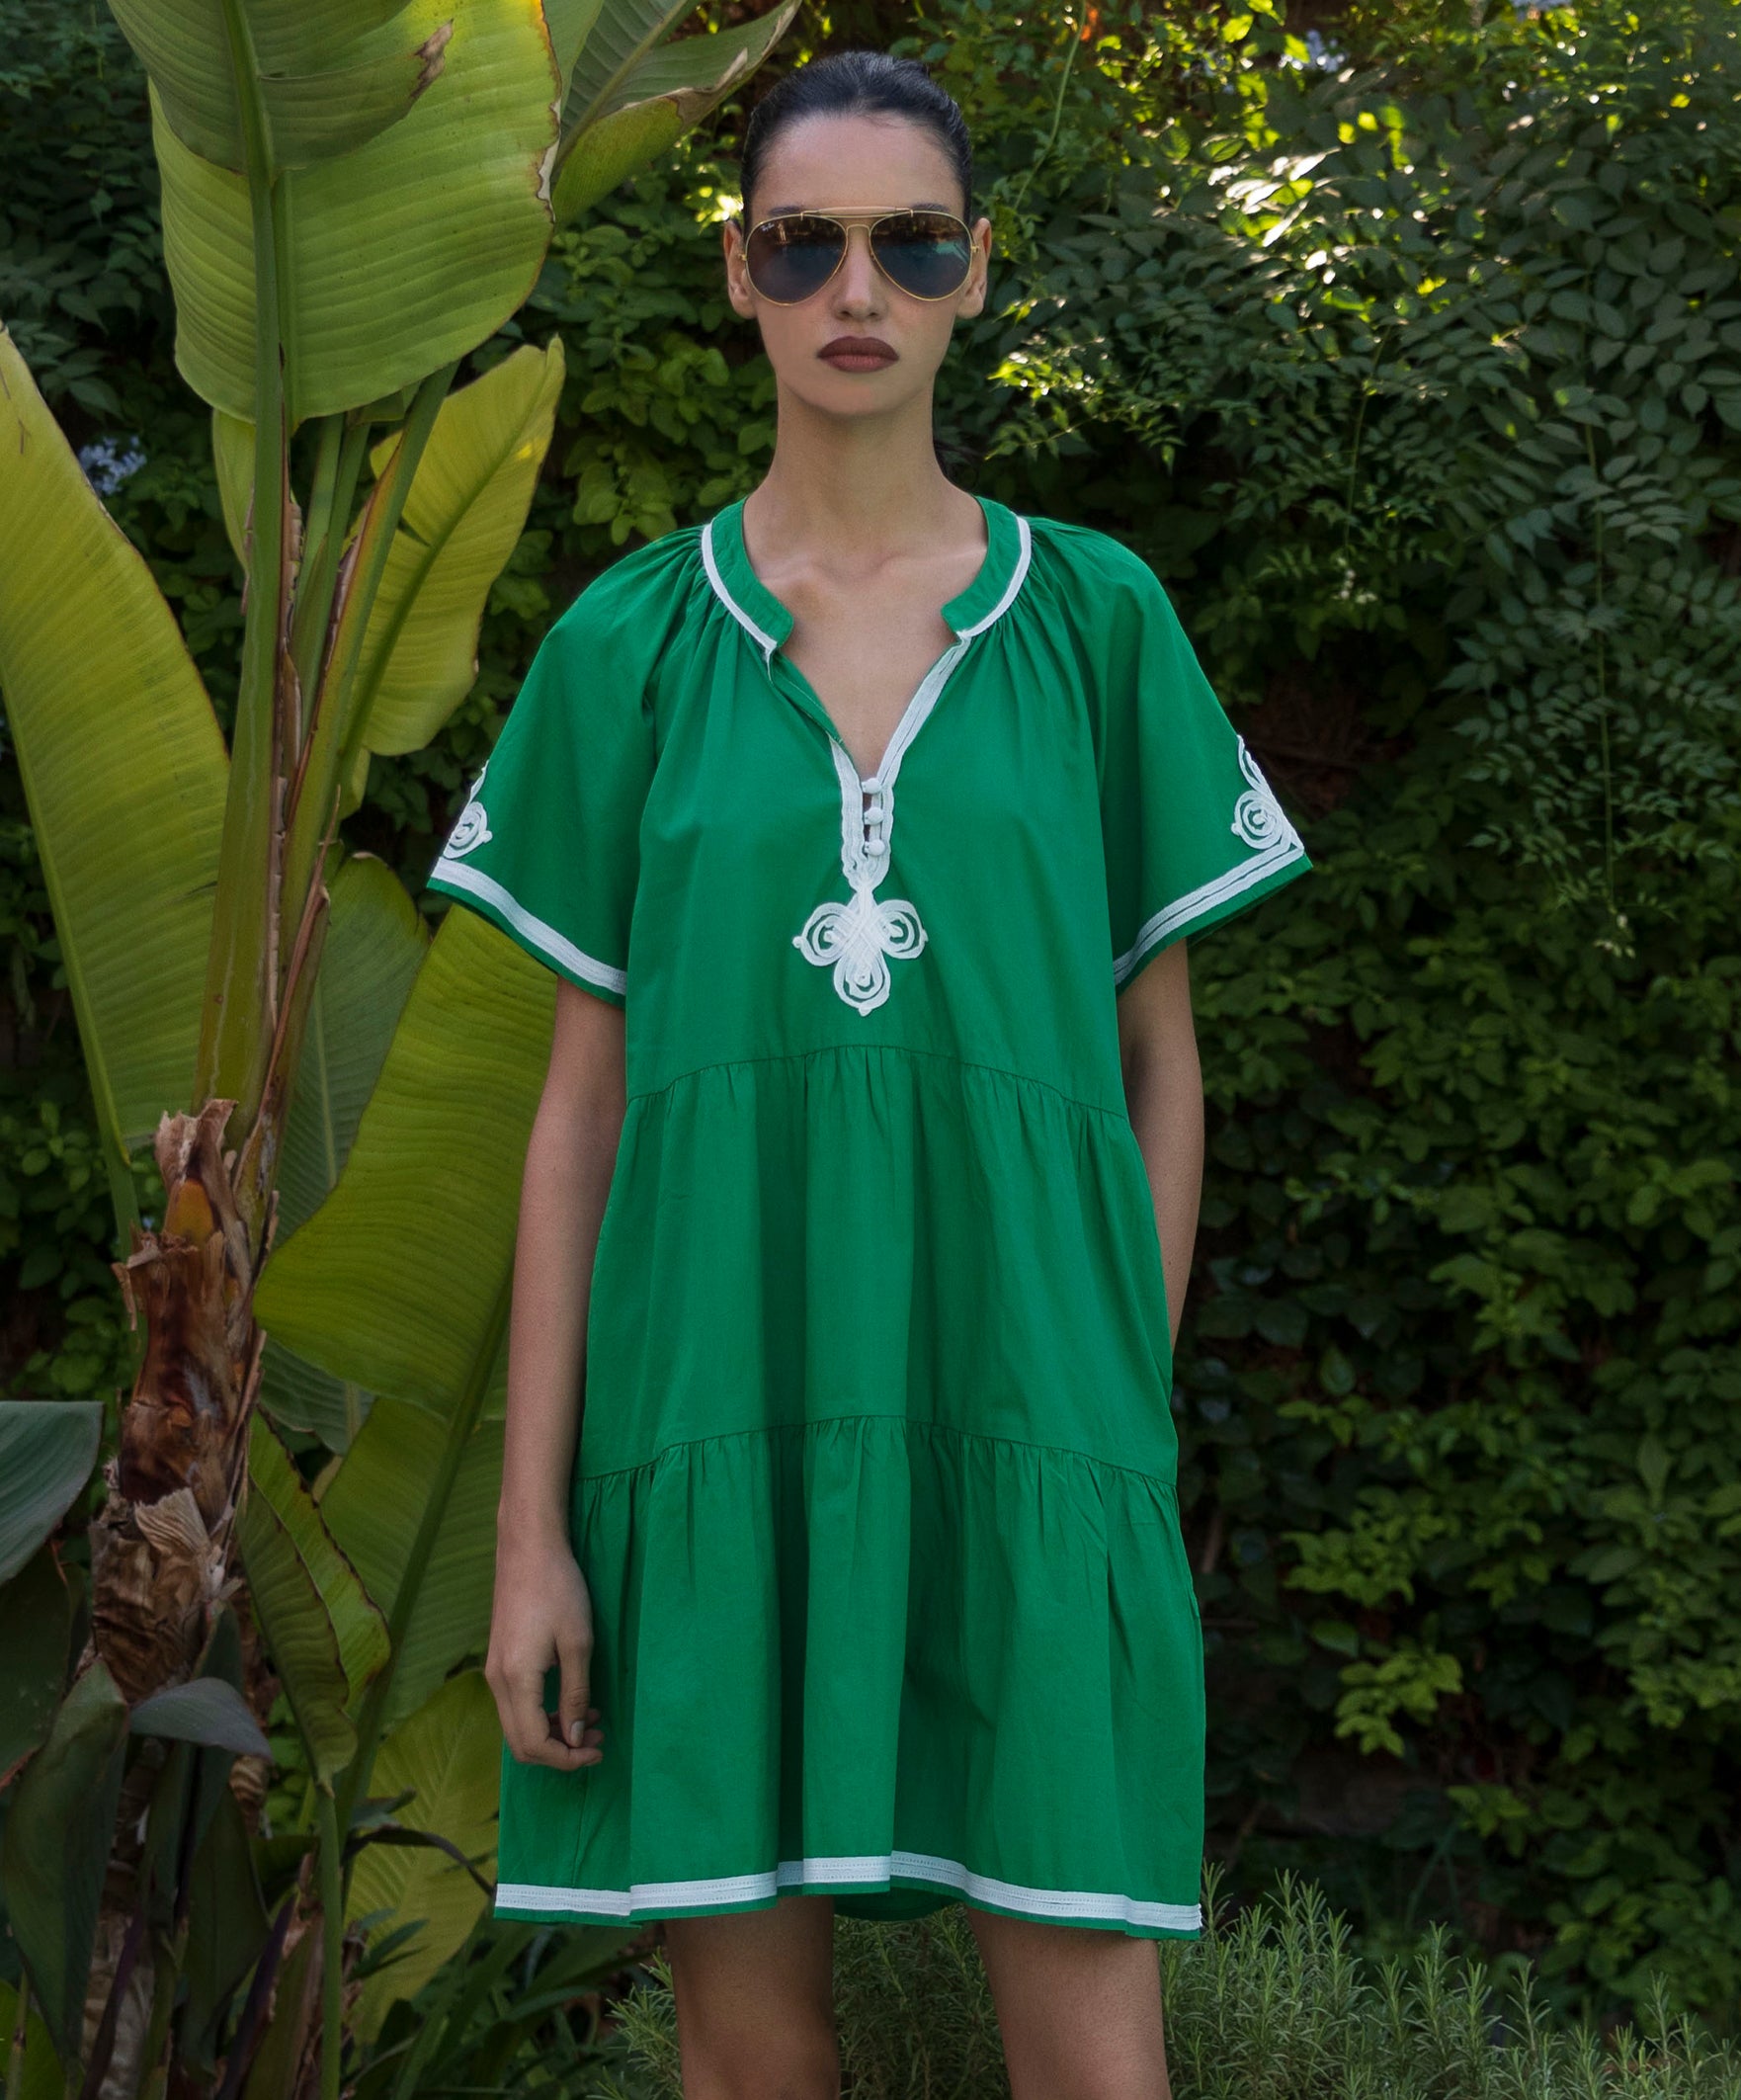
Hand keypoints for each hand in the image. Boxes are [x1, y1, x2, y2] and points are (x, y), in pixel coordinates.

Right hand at [486, 1532, 604, 1768]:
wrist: (528, 1548)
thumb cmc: (559, 1589)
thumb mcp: (578, 1643)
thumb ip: (576, 1694)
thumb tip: (577, 1738)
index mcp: (515, 1681)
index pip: (534, 1744)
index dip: (567, 1758)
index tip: (598, 1750)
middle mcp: (496, 1683)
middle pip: (520, 1744)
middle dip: (559, 1751)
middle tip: (597, 1740)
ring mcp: (494, 1671)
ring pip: (517, 1726)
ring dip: (553, 1733)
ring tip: (592, 1720)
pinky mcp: (499, 1660)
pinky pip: (516, 1705)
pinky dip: (542, 1714)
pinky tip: (571, 1700)